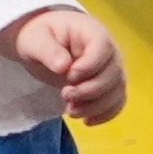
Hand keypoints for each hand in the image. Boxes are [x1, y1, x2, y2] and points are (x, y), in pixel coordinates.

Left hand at [6, 5, 127, 125]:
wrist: (44, 44)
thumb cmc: (40, 36)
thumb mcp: (35, 39)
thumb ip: (48, 50)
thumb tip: (63, 67)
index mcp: (92, 32)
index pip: (103, 48)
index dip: (89, 66)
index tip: (68, 76)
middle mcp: (109, 50)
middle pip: (113, 74)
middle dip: (90, 90)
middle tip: (64, 95)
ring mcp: (112, 69)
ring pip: (117, 91)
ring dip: (96, 106)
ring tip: (70, 111)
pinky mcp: (109, 86)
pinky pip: (117, 102)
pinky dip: (105, 114)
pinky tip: (86, 121)